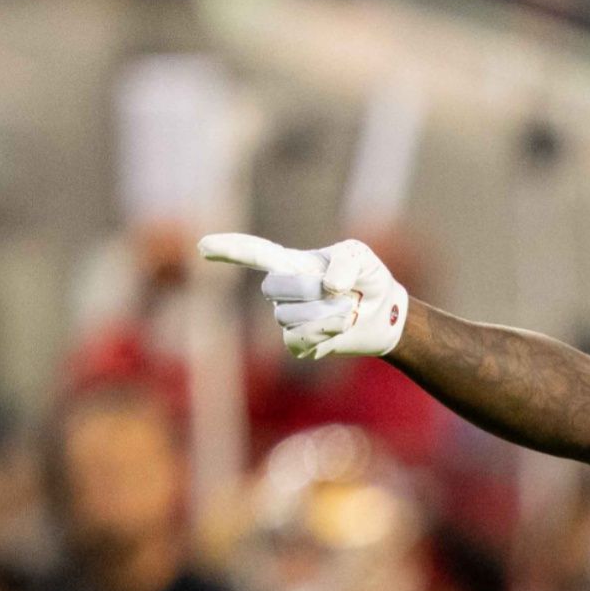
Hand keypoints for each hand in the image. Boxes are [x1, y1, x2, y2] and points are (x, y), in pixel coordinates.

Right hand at [198, 233, 409, 358]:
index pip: (255, 254)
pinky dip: (324, 332)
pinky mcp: (299, 344)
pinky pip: (296, 340)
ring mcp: (287, 318)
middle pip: (272, 288)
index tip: (202, 247)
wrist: (387, 314)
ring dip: (327, 312)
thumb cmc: (367, 278)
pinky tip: (341, 327)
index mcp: (292, 264)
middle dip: (308, 289)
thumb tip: (328, 285)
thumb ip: (346, 262)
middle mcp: (283, 291)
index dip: (230, 250)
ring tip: (348, 309)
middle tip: (342, 292)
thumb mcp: (361, 258)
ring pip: (287, 316)